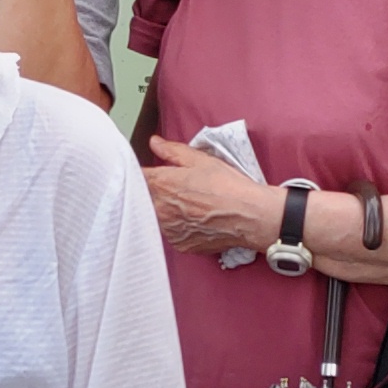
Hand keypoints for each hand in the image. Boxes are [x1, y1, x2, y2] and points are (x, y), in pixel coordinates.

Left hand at [142, 136, 275, 256]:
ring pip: (157, 217)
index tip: (152, 172)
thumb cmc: (228, 186)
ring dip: (165, 210)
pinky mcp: (180, 244)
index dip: (145, 173)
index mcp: (161, 185)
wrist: (250, 216)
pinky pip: (172, 233)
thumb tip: (154, 143)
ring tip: (190, 205)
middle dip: (155, 192)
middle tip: (178, 189)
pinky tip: (196, 219)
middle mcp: (160, 210)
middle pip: (144, 199)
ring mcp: (169, 230)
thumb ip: (172, 151)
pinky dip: (179, 226)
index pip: (137, 177)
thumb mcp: (201, 160)